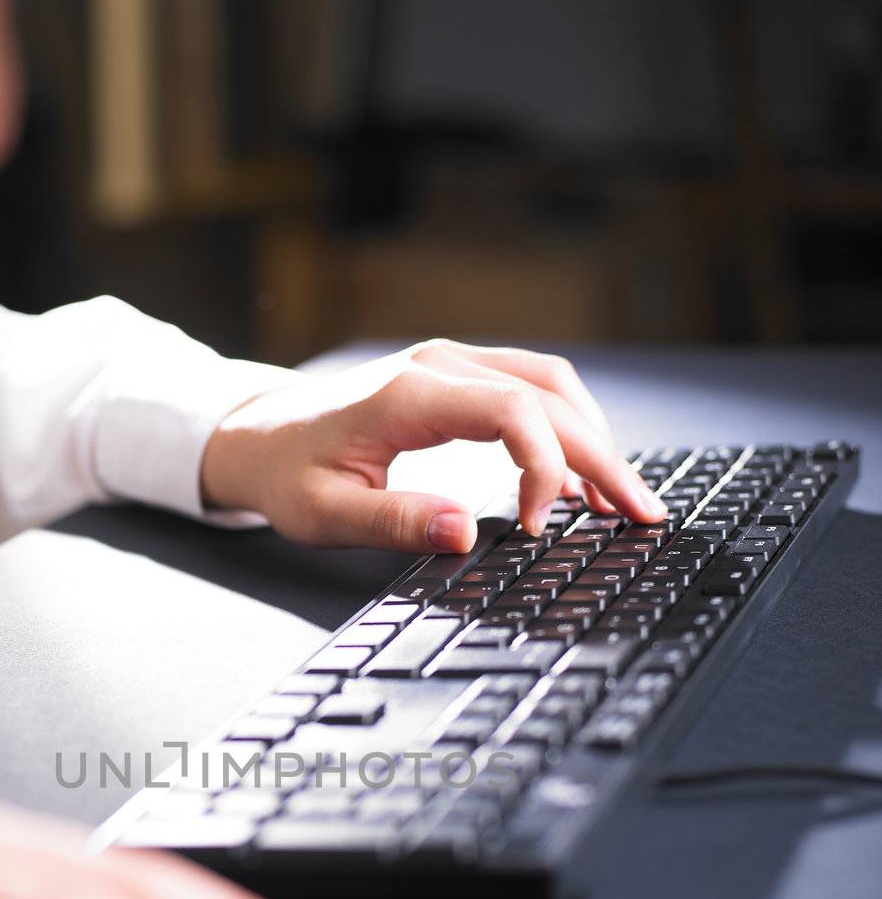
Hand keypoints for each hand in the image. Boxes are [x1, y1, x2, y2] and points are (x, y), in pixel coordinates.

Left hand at [201, 340, 667, 548]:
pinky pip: (528, 391)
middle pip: (548, 397)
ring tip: (622, 499)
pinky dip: (565, 429)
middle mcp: (439, 366)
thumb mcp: (324, 513)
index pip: (513, 411)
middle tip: (642, 513)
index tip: (543, 525)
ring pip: (549, 385)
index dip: (545, 467)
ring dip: (593, 439)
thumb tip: (465, 532)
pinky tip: (578, 479)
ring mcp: (450, 366)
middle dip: (602, 457)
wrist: (255, 435)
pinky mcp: (454, 380)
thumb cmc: (285, 474)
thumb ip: (394, 521)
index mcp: (410, 394)